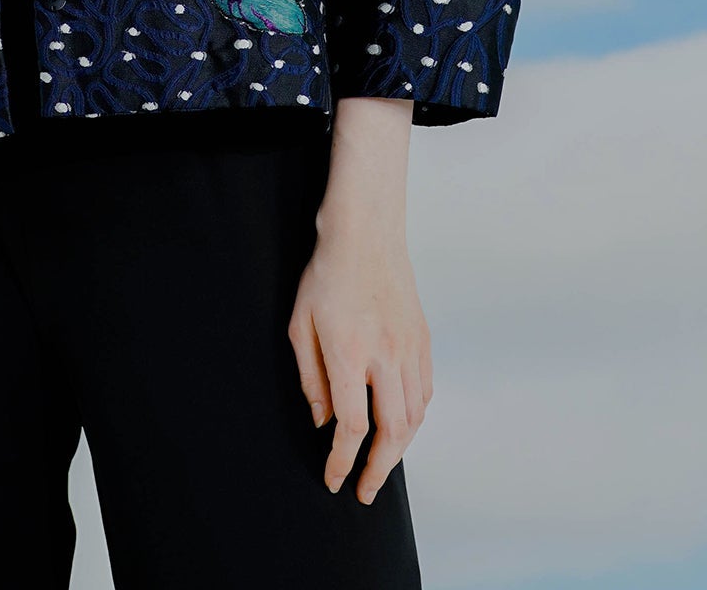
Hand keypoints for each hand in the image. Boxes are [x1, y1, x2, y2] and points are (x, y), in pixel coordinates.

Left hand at [287, 218, 432, 503]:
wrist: (366, 234)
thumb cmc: (327, 274)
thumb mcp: (301, 324)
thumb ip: (311, 378)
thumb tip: (324, 421)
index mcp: (350, 354)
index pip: (353, 427)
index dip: (343, 461)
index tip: (335, 479)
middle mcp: (386, 356)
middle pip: (392, 433)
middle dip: (378, 470)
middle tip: (366, 491)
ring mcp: (410, 348)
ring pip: (414, 417)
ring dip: (398, 449)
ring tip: (381, 464)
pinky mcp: (423, 340)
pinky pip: (425, 392)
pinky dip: (415, 419)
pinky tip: (400, 427)